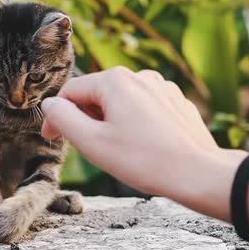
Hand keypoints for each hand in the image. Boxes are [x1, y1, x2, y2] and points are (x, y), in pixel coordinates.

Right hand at [41, 67, 245, 220]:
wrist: (198, 173)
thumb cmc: (144, 160)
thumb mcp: (91, 142)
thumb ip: (63, 119)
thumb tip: (50, 105)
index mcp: (115, 80)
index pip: (71, 92)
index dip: (56, 116)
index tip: (52, 139)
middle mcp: (140, 76)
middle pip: (97, 94)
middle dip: (86, 119)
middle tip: (87, 149)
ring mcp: (162, 87)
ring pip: (121, 102)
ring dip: (109, 122)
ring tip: (117, 151)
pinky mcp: (176, 102)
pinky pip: (144, 109)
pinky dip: (133, 124)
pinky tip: (141, 147)